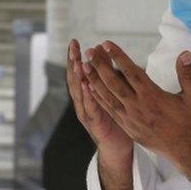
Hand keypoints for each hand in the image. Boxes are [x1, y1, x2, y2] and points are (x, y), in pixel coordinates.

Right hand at [66, 39, 133, 159]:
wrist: (117, 147)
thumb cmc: (117, 118)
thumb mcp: (114, 93)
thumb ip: (110, 76)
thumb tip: (110, 55)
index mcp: (87, 93)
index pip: (79, 72)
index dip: (76, 57)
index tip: (75, 42)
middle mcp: (83, 102)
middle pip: (75, 79)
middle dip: (73, 62)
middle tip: (73, 47)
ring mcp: (86, 113)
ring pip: (79, 92)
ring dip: (78, 77)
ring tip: (78, 62)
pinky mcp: (94, 124)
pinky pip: (90, 108)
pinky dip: (87, 97)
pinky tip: (86, 86)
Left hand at [81, 41, 190, 165]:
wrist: (186, 150)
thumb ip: (188, 74)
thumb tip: (185, 53)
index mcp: (152, 96)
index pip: (131, 71)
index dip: (118, 56)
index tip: (107, 44)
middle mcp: (138, 106)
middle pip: (114, 82)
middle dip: (100, 65)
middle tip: (90, 51)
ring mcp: (131, 118)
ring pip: (108, 96)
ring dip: (94, 80)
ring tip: (83, 67)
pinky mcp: (128, 127)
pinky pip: (109, 110)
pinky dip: (98, 98)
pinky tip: (90, 89)